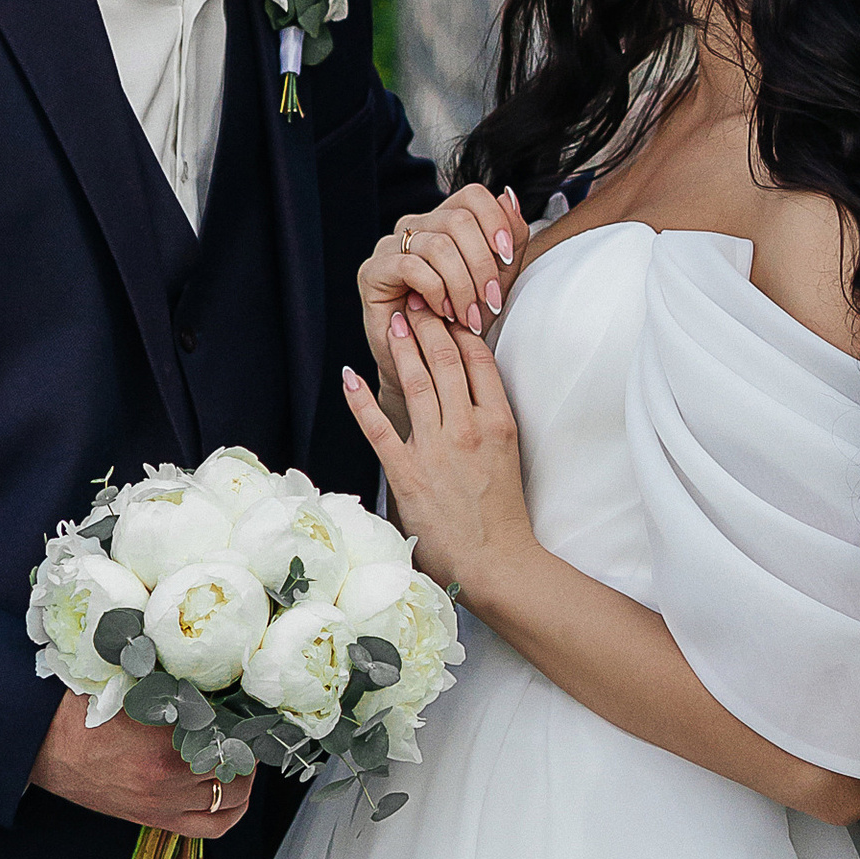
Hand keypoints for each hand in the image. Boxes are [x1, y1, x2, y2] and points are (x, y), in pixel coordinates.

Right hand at [28, 689, 255, 837]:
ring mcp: (163, 803)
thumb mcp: (133, 683)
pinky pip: (212, 827)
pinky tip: (231, 789)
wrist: (43, 743)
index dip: (246, 714)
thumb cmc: (81, 707)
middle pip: (236, 764)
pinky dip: (230, 809)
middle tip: (249, 726)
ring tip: (242, 753)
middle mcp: (168, 777)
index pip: (229, 729)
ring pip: (230, 797)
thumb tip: (216, 675)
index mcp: (163, 737)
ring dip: (244, 774)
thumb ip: (175, 684)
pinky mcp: (155, 819)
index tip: (250, 704)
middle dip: (248, 744)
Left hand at [343, 308, 535, 609]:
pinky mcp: (407, 474)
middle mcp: (467, 428)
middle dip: (428, 323)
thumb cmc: (504, 512)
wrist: (495, 561)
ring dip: (401, 346)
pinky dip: (361, 400)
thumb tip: (469, 384)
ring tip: (393, 319)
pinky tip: (350, 375)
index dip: (459, 326)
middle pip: (445, 360)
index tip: (447, 307)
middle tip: (416, 298)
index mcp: (498, 421)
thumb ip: (490, 416)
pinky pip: (378, 428)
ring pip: (415, 383)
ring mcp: (435, 450)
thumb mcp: (509, 452)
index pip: (478, 358)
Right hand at [358, 186, 527, 378]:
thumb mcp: (498, 278)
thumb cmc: (464, 320)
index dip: (496, 221)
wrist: (430, 364)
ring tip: (469, 315)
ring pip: (438, 245)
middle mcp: (417, 226)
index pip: (473, 196)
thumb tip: (509, 196)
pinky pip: (411, 266)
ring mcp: (391, 246)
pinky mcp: (372, 271)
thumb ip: (510, 237)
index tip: (508, 258)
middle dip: (482, 264)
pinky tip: (442, 311)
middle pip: (458, 220)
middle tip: (489, 301)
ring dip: (462, 285)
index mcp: (446, 221)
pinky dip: (435, 291)